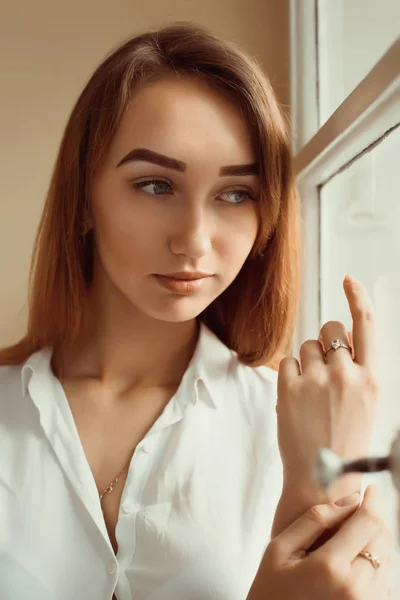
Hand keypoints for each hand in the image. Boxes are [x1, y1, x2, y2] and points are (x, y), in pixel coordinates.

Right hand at [248, 485, 392, 599]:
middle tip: (362, 505)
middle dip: (375, 517)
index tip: (371, 488)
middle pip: (381, 539)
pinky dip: (376, 562)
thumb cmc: (271, 587)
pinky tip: (357, 554)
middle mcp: (353, 587)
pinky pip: (383, 581)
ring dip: (377, 539)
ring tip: (357, 529)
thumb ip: (314, 520)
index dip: (373, 501)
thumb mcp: (280, 548)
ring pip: (386, 559)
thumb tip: (349, 500)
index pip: (368, 523)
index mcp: (330, 567)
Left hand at [276, 275, 379, 499]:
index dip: (358, 297)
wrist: (324, 481)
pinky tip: (298, 398)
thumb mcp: (366, 402)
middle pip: (331, 328)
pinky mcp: (289, 388)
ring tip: (313, 393)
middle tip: (325, 369)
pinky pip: (287, 361)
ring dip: (308, 361)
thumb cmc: (346, 441)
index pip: (367, 324)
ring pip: (307, 345)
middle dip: (327, 341)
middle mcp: (346, 374)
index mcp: (372, 379)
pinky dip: (291, 375)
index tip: (349, 281)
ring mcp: (316, 380)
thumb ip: (358, 367)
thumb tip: (345, 335)